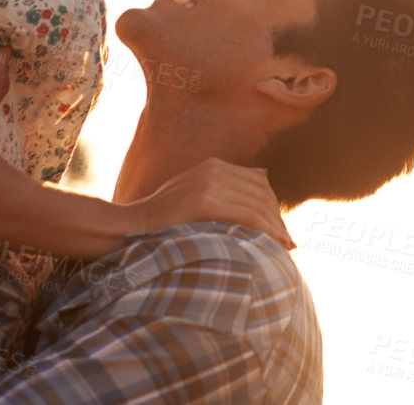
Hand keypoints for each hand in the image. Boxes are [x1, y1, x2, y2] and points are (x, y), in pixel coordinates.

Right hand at [125, 158, 294, 250]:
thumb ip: (224, 185)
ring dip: (275, 227)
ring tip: (283, 248)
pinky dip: (264, 230)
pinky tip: (273, 245)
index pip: (257, 181)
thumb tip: (263, 175)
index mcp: (212, 165)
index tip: (280, 228)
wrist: (126, 228)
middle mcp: (213, 169)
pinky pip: (246, 216)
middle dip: (277, 218)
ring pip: (257, 204)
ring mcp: (208, 184)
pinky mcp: (204, 202)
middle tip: (287, 242)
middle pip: (261, 192)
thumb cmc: (159, 220)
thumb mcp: (191, 193)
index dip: (273, 205)